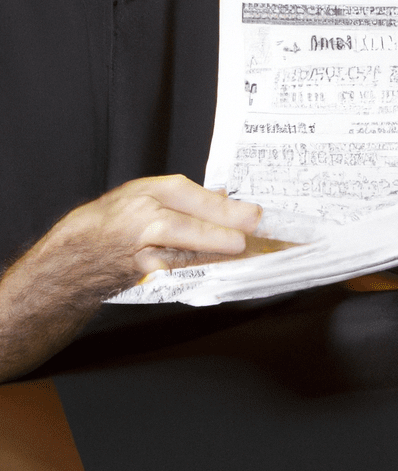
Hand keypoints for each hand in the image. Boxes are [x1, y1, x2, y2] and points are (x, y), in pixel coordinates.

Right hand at [10, 175, 261, 300]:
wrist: (71, 260)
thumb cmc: (108, 221)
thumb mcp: (143, 194)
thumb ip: (184, 196)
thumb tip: (223, 196)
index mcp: (145, 195)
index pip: (188, 197)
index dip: (221, 206)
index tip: (252, 214)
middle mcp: (140, 222)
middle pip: (185, 226)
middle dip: (221, 230)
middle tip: (251, 231)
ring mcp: (139, 253)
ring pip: (182, 253)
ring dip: (217, 252)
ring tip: (244, 250)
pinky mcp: (141, 276)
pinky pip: (177, 271)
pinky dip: (202, 269)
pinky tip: (224, 268)